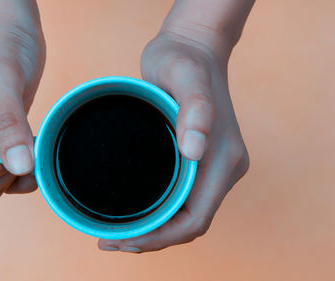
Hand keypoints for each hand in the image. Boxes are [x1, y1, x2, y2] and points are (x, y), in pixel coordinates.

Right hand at [0, 6, 44, 203]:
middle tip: (24, 141)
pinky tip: (31, 145)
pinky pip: (1, 175)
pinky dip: (21, 170)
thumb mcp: (3, 80)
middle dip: (6, 174)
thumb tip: (20, 167)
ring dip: (15, 173)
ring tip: (28, 139)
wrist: (9, 31)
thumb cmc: (0, 46)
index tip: (17, 146)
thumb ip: (9, 124)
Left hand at [98, 32, 248, 252]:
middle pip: (191, 224)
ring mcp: (214, 165)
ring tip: (118, 236)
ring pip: (187, 216)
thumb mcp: (184, 74)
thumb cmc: (183, 59)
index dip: (162, 238)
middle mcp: (224, 167)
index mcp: (223, 157)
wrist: (193, 48)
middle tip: (110, 242)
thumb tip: (194, 151)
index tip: (126, 240)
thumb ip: (196, 108)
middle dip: (153, 240)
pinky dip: (161, 215)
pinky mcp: (202, 160)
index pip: (195, 218)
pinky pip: (183, 199)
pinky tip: (136, 216)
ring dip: (156, 233)